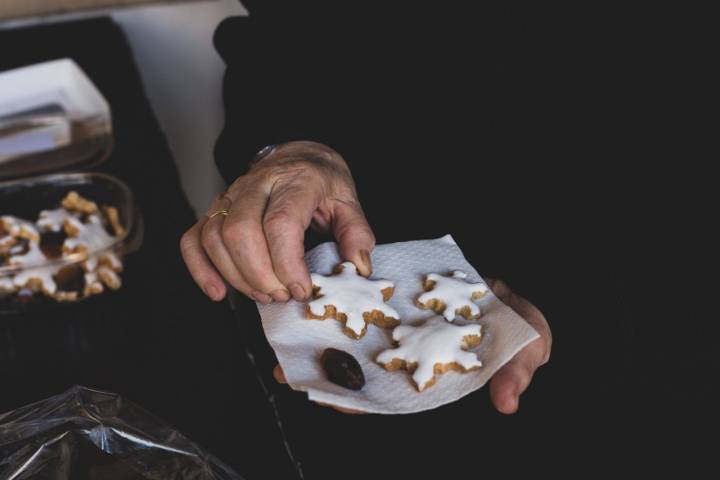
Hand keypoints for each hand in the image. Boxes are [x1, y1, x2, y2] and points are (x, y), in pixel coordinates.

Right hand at [180, 141, 374, 302]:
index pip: (281, 222)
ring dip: (236, 276)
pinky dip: (200, 269)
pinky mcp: (215, 210)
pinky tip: (218, 292)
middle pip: (241, 231)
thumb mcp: (348, 201)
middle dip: (260, 275)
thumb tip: (358, 266)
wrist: (298, 156)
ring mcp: (231, 195)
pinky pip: (193, 238)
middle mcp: (258, 183)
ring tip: (264, 294)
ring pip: (215, 237)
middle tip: (282, 294)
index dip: (287, 264)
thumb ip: (356, 233)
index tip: (302, 289)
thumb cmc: (322, 182)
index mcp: (296, 180)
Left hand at [273, 278, 550, 414]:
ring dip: (324, 342)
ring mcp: (402, 327)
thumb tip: (507, 403)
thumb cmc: (519, 327)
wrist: (507, 291)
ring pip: (358, 339)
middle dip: (328, 373)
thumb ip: (516, 372)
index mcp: (433, 372)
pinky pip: (365, 304)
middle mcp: (411, 353)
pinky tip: (318, 300)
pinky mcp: (398, 298)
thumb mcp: (528, 347)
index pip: (391, 394)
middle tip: (289, 373)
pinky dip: (343, 303)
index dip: (362, 400)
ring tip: (289, 344)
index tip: (331, 399)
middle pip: (363, 369)